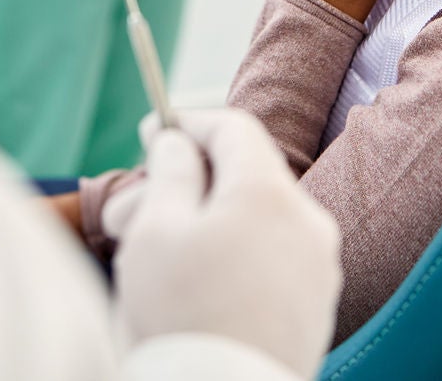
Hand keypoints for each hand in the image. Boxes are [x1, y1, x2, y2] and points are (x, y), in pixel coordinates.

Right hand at [113, 109, 340, 378]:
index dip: (187, 124)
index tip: (150, 132)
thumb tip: (179, 145)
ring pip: (254, 224)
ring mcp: (318, 271)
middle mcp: (308, 225)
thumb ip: (170, 172)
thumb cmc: (182, 317)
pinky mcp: (315, 310)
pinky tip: (190, 288)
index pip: (234, 129)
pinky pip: (269, 263)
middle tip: (123, 218)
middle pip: (242, 181)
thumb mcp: (155, 231)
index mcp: (270, 195)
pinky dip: (231, 260)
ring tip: (149, 260)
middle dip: (181, 190)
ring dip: (202, 227)